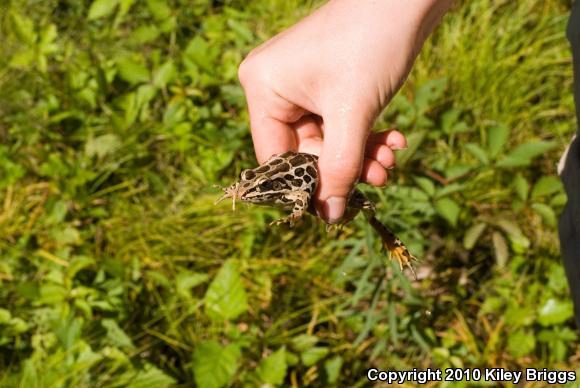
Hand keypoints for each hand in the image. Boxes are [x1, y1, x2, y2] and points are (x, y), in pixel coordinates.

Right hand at [238, 0, 451, 222]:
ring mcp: (300, 84)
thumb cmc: (372, 44)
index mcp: (262, 88)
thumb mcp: (353, 114)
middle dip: (346, 167)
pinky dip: (364, 136)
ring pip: (327, 141)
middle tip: (381, 179)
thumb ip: (341, 169)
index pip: (275, 157)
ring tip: (391, 161)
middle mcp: (274, 87)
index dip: (306, 185)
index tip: (337, 208)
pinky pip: (339, 123)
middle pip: (305, 151)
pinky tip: (393, 139)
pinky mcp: (325, 83)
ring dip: (360, 155)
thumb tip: (330, 217)